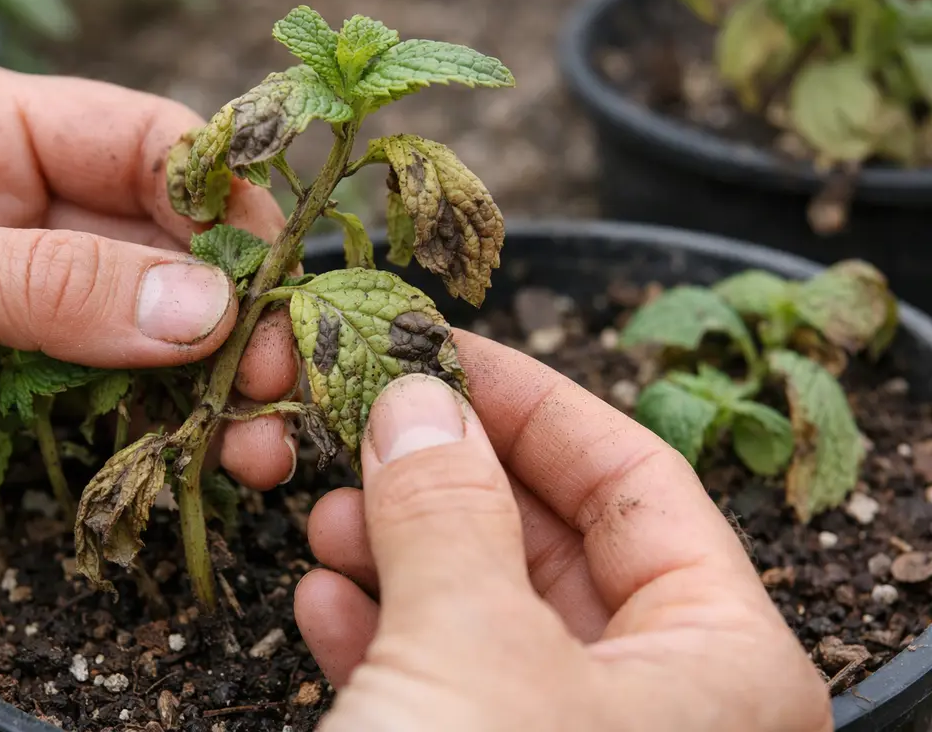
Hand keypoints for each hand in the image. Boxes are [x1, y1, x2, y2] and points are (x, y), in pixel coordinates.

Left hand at [0, 52, 298, 553]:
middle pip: (153, 246)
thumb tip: (204, 309)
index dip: (218, 196)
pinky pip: (87, 406)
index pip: (135, 140)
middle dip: (224, 305)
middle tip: (280, 368)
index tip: (279, 266)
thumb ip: (49, 283)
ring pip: (132, 335)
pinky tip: (196, 458)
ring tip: (258, 436)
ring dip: (200, 382)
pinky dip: (144, 432)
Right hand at [295, 333, 832, 730]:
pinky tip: (323, 599)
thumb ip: (448, 514)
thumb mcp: (470, 650)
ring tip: (325, 510)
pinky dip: (383, 634)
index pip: (640, 483)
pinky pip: (447, 680)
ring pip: (488, 611)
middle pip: (555, 540)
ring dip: (400, 553)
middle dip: (448, 479)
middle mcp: (666, 705)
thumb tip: (417, 403)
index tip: (446, 349)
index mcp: (722, 668)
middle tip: (365, 421)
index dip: (536, 403)